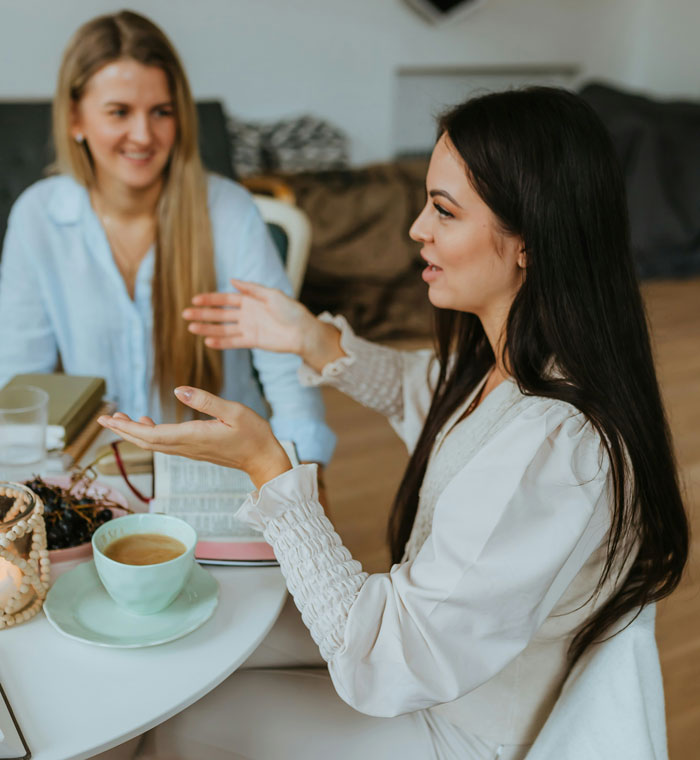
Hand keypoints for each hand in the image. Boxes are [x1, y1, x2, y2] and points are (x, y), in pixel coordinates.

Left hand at [97, 387, 291, 488]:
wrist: (264, 459)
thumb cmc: (253, 434)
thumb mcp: (234, 411)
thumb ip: (206, 401)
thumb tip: (178, 390)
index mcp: (193, 436)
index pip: (151, 435)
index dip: (127, 428)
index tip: (108, 419)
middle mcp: (187, 446)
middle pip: (146, 442)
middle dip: (123, 431)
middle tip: (103, 419)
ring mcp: (191, 450)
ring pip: (154, 443)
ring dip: (135, 433)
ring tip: (120, 419)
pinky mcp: (196, 449)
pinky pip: (165, 443)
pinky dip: (150, 434)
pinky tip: (148, 423)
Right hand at [184, 279, 311, 353]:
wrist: (303, 331)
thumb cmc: (291, 310)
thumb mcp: (271, 294)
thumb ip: (251, 289)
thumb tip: (232, 280)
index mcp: (249, 300)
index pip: (225, 299)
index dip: (210, 300)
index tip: (195, 300)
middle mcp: (246, 314)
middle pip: (220, 314)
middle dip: (203, 314)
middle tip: (185, 315)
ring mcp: (248, 328)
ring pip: (223, 329)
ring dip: (207, 328)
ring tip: (191, 328)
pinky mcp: (252, 341)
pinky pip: (233, 342)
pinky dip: (221, 342)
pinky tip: (207, 341)